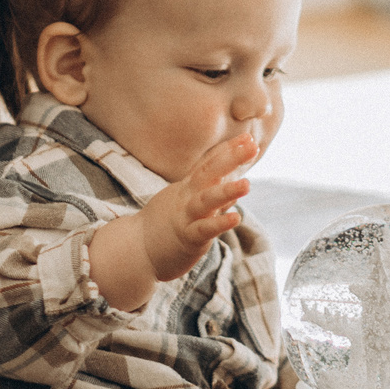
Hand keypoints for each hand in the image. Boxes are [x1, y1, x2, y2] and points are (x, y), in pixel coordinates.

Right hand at [89, 134, 258, 310]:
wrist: (137, 251)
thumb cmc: (166, 227)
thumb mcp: (188, 204)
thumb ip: (213, 192)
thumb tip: (237, 181)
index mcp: (187, 188)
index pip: (208, 163)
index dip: (228, 150)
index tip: (248, 137)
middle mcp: (186, 198)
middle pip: (208, 173)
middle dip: (230, 158)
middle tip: (252, 146)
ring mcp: (186, 217)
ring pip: (205, 200)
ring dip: (227, 191)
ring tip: (247, 184)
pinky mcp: (187, 239)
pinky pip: (203, 229)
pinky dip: (219, 223)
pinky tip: (236, 217)